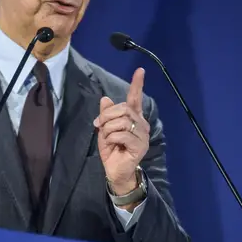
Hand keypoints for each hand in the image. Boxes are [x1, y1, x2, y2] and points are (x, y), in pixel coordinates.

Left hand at [93, 67, 149, 195]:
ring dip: (108, 128)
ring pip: (122, 121)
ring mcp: (142, 135)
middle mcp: (141, 124)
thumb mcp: (105, 129)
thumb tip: (105, 98)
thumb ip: (106, 115)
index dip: (137, 84)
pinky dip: (112, 137)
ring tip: (106, 137)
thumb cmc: (112, 150)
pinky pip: (122, 134)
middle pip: (124, 108)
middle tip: (99, 124)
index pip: (136, 98)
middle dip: (107, 115)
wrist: (116, 171)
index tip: (140, 70)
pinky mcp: (140, 145)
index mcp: (134, 118)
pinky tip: (113, 145)